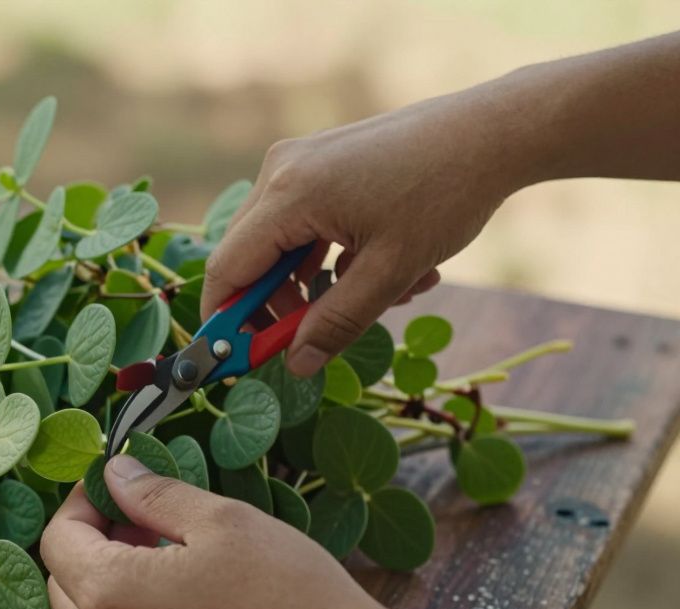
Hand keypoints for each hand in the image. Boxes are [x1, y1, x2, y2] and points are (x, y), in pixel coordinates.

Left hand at [40, 455, 407, 608]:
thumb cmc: (290, 593)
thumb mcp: (220, 520)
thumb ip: (153, 494)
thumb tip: (114, 474)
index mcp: (112, 598)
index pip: (57, 541)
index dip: (79, 503)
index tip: (114, 483)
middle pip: (64, 584)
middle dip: (89, 542)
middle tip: (139, 515)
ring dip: (110, 581)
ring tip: (167, 552)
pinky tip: (185, 597)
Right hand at [201, 88, 521, 376]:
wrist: (494, 130)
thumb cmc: (445, 194)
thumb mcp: (391, 271)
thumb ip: (336, 322)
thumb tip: (296, 365)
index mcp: (288, 194)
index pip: (228, 270)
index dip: (227, 321)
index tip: (243, 359)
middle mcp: (282, 171)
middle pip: (250, 257)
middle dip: (281, 305)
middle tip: (316, 338)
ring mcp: (301, 162)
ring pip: (283, 244)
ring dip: (317, 284)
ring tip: (380, 296)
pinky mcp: (322, 162)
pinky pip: (306, 223)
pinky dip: (333, 255)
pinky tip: (384, 267)